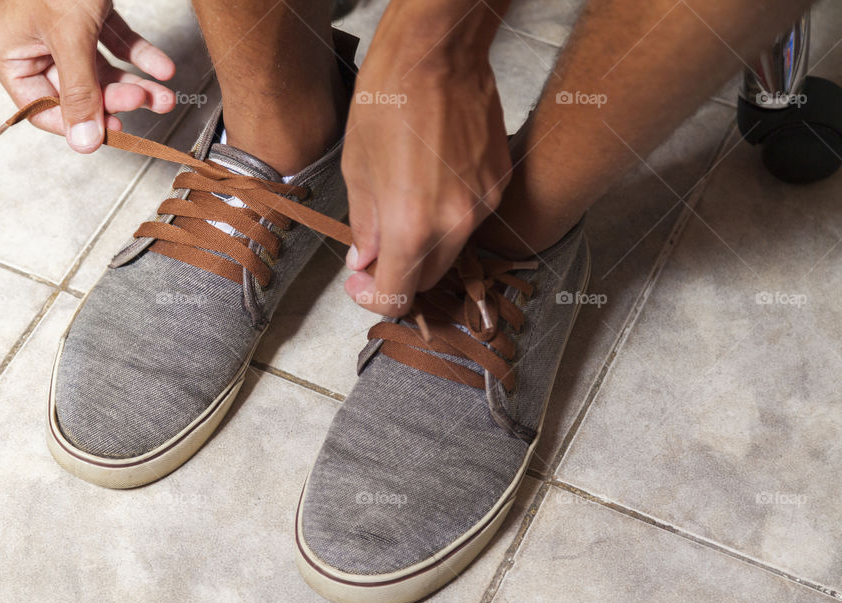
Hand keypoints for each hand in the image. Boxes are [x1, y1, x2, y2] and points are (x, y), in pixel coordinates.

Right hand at [0, 0, 175, 152]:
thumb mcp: (69, 36)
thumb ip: (79, 91)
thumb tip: (85, 141)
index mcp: (9, 52)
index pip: (41, 107)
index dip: (78, 122)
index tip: (111, 132)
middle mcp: (32, 43)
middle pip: (77, 90)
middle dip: (116, 98)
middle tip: (144, 100)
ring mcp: (61, 30)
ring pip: (101, 71)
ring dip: (135, 83)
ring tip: (164, 93)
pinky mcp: (87, 15)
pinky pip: (114, 45)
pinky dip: (139, 55)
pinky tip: (162, 67)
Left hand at [341, 4, 510, 316]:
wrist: (437, 53)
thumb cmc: (389, 100)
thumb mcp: (357, 168)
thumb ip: (364, 226)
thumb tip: (366, 260)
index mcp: (412, 226)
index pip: (397, 294)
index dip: (373, 296)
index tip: (361, 281)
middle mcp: (455, 224)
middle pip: (428, 279)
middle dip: (399, 273)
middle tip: (374, 252)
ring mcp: (483, 204)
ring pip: (452, 250)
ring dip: (425, 245)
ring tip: (403, 208)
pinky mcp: (499, 183)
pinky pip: (470, 218)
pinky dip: (448, 216)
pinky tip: (431, 183)